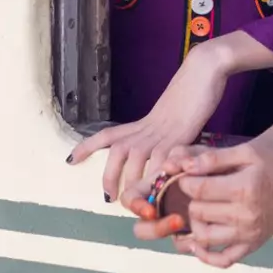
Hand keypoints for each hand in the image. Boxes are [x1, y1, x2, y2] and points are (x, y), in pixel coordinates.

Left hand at [67, 45, 230, 200]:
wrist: (201, 72)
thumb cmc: (189, 94)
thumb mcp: (169, 117)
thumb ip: (160, 135)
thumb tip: (158, 155)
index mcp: (141, 123)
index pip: (107, 134)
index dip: (87, 147)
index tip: (70, 160)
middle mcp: (146, 128)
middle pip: (117, 151)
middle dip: (108, 175)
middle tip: (109, 197)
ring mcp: (161, 132)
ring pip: (135, 160)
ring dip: (132, 182)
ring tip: (135, 200)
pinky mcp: (178, 137)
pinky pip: (163, 162)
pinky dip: (158, 178)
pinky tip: (159, 191)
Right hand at [122, 149, 203, 241]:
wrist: (232, 172)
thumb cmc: (207, 159)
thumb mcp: (196, 152)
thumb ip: (183, 155)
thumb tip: (169, 166)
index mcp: (152, 188)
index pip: (130, 198)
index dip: (135, 205)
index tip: (150, 210)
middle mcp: (159, 208)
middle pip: (142, 228)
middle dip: (156, 229)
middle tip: (178, 220)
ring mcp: (174, 222)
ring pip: (163, 238)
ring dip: (177, 237)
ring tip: (193, 225)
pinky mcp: (191, 233)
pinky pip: (185, 245)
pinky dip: (192, 244)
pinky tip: (204, 238)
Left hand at [162, 144, 272, 268]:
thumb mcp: (247, 152)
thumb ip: (215, 157)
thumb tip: (185, 166)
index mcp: (243, 188)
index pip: (198, 189)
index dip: (185, 181)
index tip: (187, 176)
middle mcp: (245, 215)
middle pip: (198, 212)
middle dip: (191, 199)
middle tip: (197, 190)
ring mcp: (248, 234)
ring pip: (204, 237)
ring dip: (195, 223)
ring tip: (201, 210)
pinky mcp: (252, 245)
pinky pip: (223, 260)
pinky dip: (206, 256)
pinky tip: (199, 244)